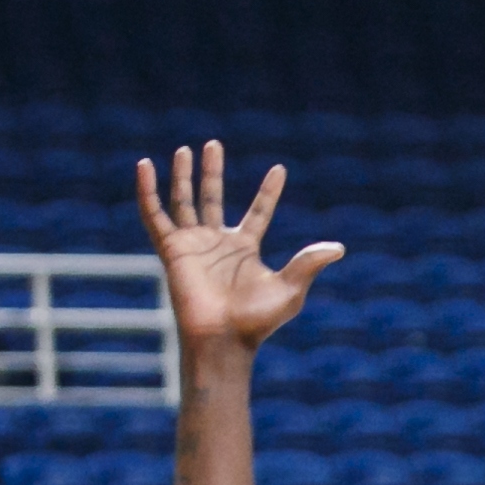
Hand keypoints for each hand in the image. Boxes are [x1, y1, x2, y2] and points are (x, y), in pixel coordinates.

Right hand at [137, 143, 342, 352]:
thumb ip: (309, 263)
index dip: (268, 192)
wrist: (223, 339)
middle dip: (212, 172)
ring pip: (184, 201)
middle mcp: (217, 243)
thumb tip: (340, 248)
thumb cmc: (257, 321)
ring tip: (186, 149)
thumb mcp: (290, 289)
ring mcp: (193, 245)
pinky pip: (154, 215)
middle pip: (212, 198)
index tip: (279, 169)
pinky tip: (145, 166)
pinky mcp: (171, 250)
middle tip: (214, 145)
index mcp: (245, 249)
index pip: (258, 212)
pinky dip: (148, 191)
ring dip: (184, 175)